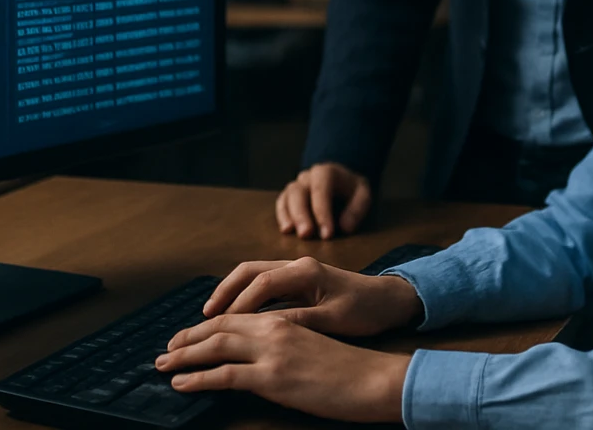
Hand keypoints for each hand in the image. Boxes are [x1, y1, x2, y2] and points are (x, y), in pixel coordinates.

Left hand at [157, 312, 408, 422]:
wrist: (371, 378)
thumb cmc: (347, 367)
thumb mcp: (311, 344)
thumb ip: (283, 340)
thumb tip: (257, 352)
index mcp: (282, 318)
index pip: (234, 315)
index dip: (205, 325)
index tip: (186, 336)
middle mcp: (273, 328)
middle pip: (219, 326)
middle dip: (187, 338)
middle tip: (166, 349)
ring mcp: (272, 351)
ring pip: (215, 346)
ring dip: (184, 355)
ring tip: (163, 364)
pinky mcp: (273, 377)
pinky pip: (224, 375)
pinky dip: (197, 378)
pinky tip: (181, 383)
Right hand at [204, 255, 422, 337]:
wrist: (389, 299)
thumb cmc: (366, 309)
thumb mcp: (334, 320)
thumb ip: (300, 321)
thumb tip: (265, 329)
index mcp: (306, 271)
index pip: (261, 284)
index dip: (239, 304)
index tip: (220, 325)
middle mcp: (297, 264)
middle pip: (249, 271)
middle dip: (224, 291)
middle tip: (203, 316)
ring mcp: (297, 270)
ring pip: (254, 275)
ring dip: (232, 292)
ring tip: (212, 315)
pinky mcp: (298, 280)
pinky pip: (264, 284)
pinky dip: (246, 296)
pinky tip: (236, 315)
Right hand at [276, 162, 371, 238]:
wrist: (343, 183)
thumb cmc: (352, 190)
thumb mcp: (363, 195)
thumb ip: (357, 209)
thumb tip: (345, 227)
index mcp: (326, 172)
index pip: (321, 189)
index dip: (322, 212)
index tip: (327, 234)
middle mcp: (308, 177)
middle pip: (299, 192)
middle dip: (302, 214)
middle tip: (306, 234)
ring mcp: (296, 185)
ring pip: (288, 197)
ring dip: (289, 216)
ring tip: (292, 233)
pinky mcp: (289, 197)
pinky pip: (282, 203)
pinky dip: (282, 216)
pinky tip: (286, 230)